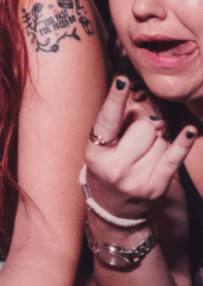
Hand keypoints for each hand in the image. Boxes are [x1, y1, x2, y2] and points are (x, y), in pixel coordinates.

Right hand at [84, 73, 196, 220]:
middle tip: (135, 136)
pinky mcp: (157, 187)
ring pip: (160, 140)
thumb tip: (149, 115)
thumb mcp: (101, 146)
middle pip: (143, 127)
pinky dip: (183, 143)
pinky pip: (174, 157)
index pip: (107, 120)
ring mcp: (137, 179)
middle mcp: (116, 167)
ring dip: (156, 140)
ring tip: (142, 153)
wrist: (112, 206)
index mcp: (96, 153)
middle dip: (144, 125)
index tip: (122, 80)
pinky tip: (189, 131)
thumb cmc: (106, 166)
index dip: (115, 99)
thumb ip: (118, 126)